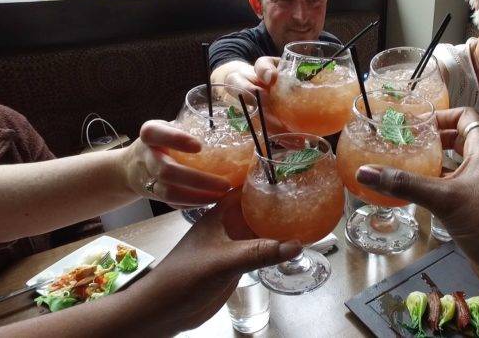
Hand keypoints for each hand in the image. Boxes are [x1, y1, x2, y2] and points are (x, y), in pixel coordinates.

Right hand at [121, 120, 230, 205]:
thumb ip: (191, 128)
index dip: (176, 139)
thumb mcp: (169, 128)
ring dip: (198, 197)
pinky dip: (193, 204)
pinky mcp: (153, 195)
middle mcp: (146, 156)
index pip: (156, 133)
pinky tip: (211, 200)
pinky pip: (172, 203)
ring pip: (169, 193)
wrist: (130, 166)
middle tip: (225, 184)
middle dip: (198, 180)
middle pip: (167, 171)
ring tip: (221, 195)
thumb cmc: (162, 142)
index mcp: (150, 134)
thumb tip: (237, 130)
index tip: (199, 146)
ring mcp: (147, 178)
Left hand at [131, 190, 301, 333]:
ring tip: (311, 216)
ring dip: (282, 224)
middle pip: (260, 206)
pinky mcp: (238, 261)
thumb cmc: (186, 275)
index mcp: (222, 212)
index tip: (294, 170)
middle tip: (311, 193)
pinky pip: (263, 248)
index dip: (268, 178)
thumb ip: (260, 252)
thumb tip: (297, 244)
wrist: (166, 307)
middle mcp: (230, 224)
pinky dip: (278, 246)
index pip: (248, 187)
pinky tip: (296, 245)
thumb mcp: (224, 261)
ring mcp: (234, 243)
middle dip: (282, 200)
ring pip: (263, 228)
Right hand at [355, 107, 478, 294]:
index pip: (465, 117)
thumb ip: (406, 184)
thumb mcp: (446, 198)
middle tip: (400, 144)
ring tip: (398, 166)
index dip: (441, 115)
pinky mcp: (472, 212)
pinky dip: (430, 191)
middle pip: (455, 142)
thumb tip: (364, 171)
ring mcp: (477, 190)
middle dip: (429, 141)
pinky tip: (409, 196)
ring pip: (449, 170)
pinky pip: (447, 193)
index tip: (414, 124)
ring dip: (428, 167)